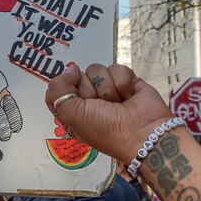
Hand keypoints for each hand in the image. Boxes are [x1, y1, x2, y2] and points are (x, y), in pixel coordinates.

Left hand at [45, 62, 175, 162]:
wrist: (142, 132)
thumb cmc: (106, 130)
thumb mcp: (71, 115)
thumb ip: (58, 89)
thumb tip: (70, 69)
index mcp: (73, 111)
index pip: (58, 88)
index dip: (66, 89)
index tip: (77, 99)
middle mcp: (89, 101)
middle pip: (77, 76)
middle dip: (89, 90)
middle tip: (101, 106)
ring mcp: (108, 90)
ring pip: (97, 70)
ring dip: (107, 88)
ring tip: (117, 103)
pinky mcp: (126, 82)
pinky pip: (117, 68)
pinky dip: (123, 83)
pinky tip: (128, 97)